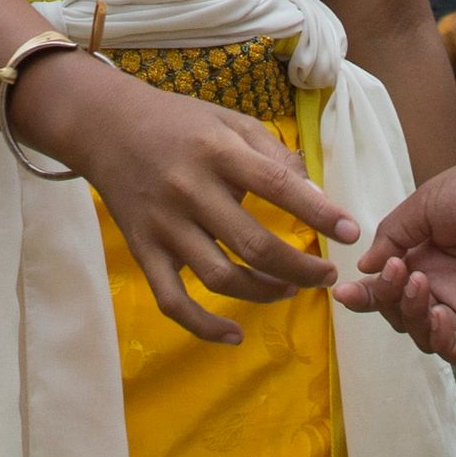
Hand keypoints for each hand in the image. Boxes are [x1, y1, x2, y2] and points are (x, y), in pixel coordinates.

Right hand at [10, 50, 355, 345]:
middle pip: (254, 245)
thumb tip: (318, 198)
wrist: (104, 125)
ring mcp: (164, 225)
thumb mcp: (229, 121)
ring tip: (290, 289)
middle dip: (301, 268)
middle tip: (326, 275)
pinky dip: (204, 327)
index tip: (351, 232)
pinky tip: (234, 335)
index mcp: (216, 151)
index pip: (276, 186)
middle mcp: (189, 190)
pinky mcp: (143, 250)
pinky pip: (173, 300)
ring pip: (221, 278)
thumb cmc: (178, 122)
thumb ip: (274, 155)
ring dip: (265, 293)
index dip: (319, 213)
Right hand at [335, 139, 455, 363]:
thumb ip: (392, 237)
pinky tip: (437, 315)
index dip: (365, 296)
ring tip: (418, 284)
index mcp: (424, 260)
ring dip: (412, 317)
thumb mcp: (424, 206)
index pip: (388, 290)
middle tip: (395, 272)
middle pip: (403, 316)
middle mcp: (444, 288)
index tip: (344, 292)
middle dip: (389, 300)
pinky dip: (443, 341)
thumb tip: (363, 269)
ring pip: (427, 336)